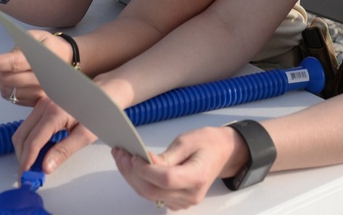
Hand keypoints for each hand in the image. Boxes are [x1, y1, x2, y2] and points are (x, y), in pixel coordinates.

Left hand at [0, 30, 73, 105]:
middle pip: (9, 79)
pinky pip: (12, 98)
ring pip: (9, 91)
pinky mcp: (37, 101)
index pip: (15, 63)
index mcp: (43, 58)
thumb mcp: (35, 37)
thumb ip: (18, 47)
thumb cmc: (48, 46)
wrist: (68, 61)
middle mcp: (44, 78)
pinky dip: (5, 88)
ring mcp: (41, 92)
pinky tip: (7, 78)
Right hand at [12, 95, 97, 174]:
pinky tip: (39, 150)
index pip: (33, 141)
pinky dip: (29, 140)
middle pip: (22, 135)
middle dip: (22, 156)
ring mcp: (42, 103)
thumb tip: (45, 167)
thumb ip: (64, 151)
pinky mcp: (42, 105)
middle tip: (28, 173)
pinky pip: (28, 124)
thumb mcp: (85, 136)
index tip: (25, 175)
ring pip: (22, 130)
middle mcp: (44, 105)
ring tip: (34, 164)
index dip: (27, 161)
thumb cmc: (98, 112)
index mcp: (55, 112)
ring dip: (24, 148)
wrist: (104, 93)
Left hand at [112, 127, 237, 210]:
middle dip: (132, 173)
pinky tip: (132, 167)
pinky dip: (140, 181)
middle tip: (120, 154)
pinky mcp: (176, 201)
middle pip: (153, 191)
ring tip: (121, 158)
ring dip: (132, 177)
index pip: (166, 179)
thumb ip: (166, 155)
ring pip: (150, 195)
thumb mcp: (186, 141)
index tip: (133, 156)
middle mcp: (191, 194)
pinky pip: (153, 195)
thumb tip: (145, 161)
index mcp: (198, 176)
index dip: (146, 170)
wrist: (222, 153)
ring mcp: (184, 201)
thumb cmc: (207, 143)